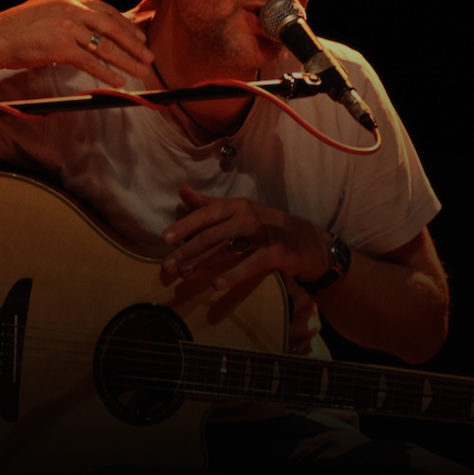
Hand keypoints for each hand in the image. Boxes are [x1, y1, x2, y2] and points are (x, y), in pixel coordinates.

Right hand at [0, 0, 152, 87]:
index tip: (141, 39)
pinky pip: (90, 61)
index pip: (108, 11)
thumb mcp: (50, 0)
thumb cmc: (21, 23)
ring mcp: (66, 27)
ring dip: (126, 60)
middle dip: (134, 43)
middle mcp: (71, 9)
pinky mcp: (60, 47)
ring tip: (141, 71)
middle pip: (112, 27)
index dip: (127, 26)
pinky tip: (119, 80)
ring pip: (105, 45)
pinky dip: (107, 72)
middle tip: (149, 57)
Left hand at [160, 185, 329, 292]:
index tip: (164, 240)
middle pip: (212, 234)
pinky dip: (232, 274)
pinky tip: (216, 284)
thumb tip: (182, 190)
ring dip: (202, 263)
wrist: (309, 243)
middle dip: (187, 251)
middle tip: (167, 266)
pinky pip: (250, 263)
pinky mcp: (277, 252)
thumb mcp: (239, 214)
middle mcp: (249, 215)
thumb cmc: (268, 228)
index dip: (185, 226)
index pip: (206, 214)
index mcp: (238, 205)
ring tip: (184, 275)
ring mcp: (264, 233)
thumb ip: (210, 205)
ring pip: (227, 249)